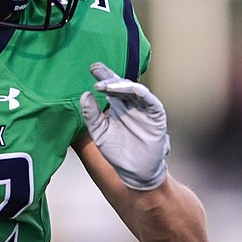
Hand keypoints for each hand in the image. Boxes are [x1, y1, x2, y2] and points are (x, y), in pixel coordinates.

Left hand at [79, 62, 169, 190]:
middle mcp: (131, 104)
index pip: (111, 86)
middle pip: (122, 84)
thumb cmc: (118, 152)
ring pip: (135, 90)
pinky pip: (150, 100)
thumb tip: (85, 95)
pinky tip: (129, 89)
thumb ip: (92, 115)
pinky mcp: (156, 116)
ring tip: (106, 85)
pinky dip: (140, 93)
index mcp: (118, 106)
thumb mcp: (99, 132)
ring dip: (121, 85)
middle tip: (97, 70)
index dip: (103, 76)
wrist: (134, 172)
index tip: (92, 68)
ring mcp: (144, 109)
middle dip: (110, 76)